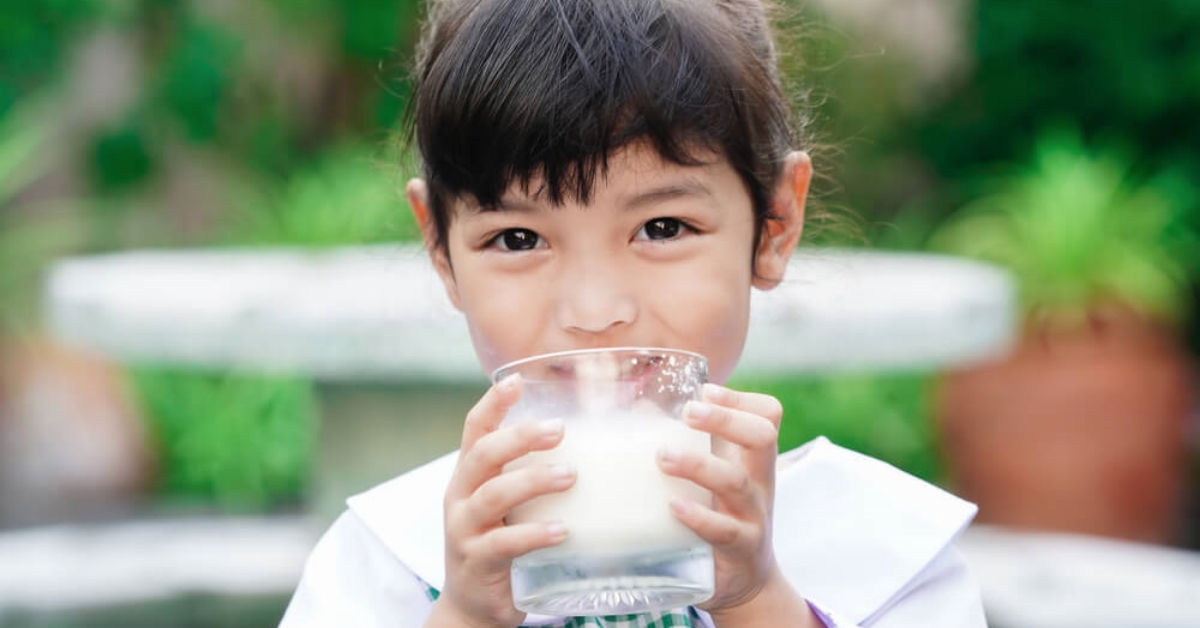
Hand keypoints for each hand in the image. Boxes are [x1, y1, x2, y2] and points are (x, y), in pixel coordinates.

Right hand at [426, 376, 576, 627]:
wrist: (474, 605)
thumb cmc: (503, 541)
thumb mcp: (512, 504)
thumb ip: (539, 475)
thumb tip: (601, 446)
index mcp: (470, 475)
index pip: (474, 429)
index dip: (492, 403)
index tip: (516, 380)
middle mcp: (461, 496)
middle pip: (483, 455)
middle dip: (520, 438)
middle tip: (559, 430)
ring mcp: (465, 530)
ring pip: (493, 496)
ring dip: (533, 481)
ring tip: (570, 476)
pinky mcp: (477, 562)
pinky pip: (504, 544)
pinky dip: (534, 534)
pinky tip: (562, 530)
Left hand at [656, 383, 789, 614]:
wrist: (748, 582)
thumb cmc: (720, 516)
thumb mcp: (711, 479)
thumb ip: (685, 443)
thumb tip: (640, 407)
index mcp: (752, 459)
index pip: (767, 416)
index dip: (740, 400)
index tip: (705, 390)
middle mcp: (759, 483)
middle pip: (762, 438)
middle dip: (726, 419)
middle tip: (688, 411)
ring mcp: (752, 516)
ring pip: (736, 483)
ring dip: (698, 465)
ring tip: (663, 456)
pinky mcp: (740, 550)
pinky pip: (724, 531)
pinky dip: (698, 517)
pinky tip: (672, 507)